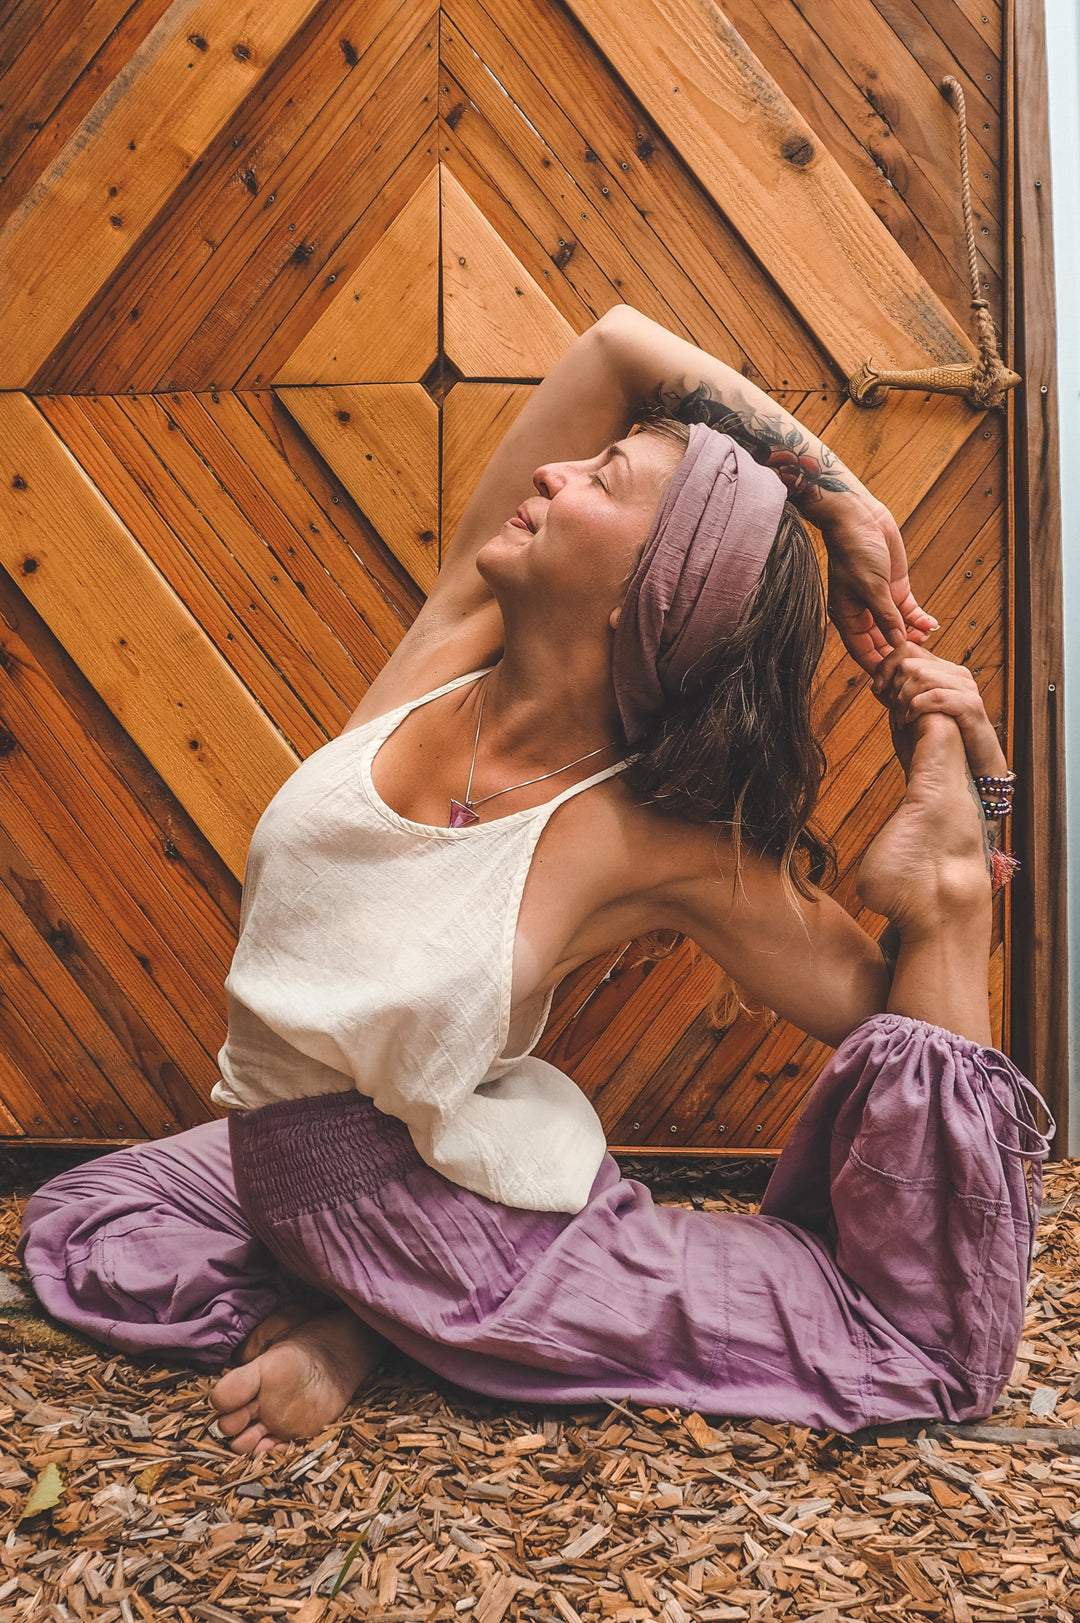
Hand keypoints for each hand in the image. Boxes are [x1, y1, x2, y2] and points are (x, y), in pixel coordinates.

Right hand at [818, 496, 936, 672]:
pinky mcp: (894, 589)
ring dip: (912, 637)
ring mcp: (880, 602)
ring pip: (897, 629)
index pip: (863, 651)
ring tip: (927, 643)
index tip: (892, 681)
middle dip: (898, 654)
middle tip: (916, 665)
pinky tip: (931, 625)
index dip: (877, 666)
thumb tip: (898, 643)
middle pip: (882, 644)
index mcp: (848, 618)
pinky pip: (908, 612)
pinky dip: (919, 619)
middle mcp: (862, 614)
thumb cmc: (855, 551)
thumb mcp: (872, 588)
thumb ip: (886, 617)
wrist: (859, 519)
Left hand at [871, 643, 1007, 775]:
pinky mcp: (969, 705)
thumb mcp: (919, 711)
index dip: (887, 665)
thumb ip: (901, 695)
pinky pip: (935, 696)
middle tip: (890, 707)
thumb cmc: (944, 738)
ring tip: (900, 717)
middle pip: (911, 663)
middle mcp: (957, 674)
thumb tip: (876, 684)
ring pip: (922, 677)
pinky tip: (908, 721)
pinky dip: (915, 708)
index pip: (909, 650)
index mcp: (944, 671)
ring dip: (903, 699)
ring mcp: (965, 688)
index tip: (877, 687)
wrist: (971, 763)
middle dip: (894, 686)